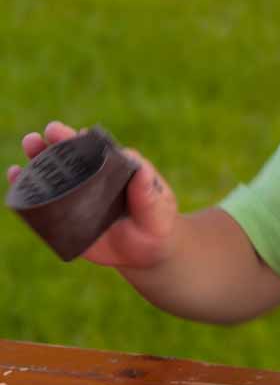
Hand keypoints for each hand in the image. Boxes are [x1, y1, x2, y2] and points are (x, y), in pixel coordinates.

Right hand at [7, 121, 178, 269]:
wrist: (146, 251)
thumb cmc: (156, 221)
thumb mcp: (158, 206)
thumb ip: (148, 191)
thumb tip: (141, 170)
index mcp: (116, 168)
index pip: (101, 150)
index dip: (90, 141)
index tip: (82, 134)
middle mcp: (93, 177)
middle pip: (72, 156)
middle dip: (60, 141)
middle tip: (49, 133)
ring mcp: (77, 196)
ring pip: (54, 174)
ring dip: (40, 158)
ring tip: (30, 145)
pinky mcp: (64, 218)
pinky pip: (44, 204)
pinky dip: (28, 190)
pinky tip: (16, 177)